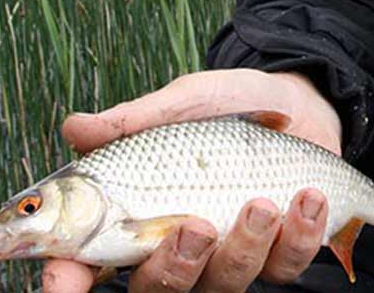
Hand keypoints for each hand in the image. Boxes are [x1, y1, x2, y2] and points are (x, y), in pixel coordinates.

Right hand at [41, 69, 343, 292]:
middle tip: (196, 226)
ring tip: (263, 202)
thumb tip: (75, 128)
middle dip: (175, 267)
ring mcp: (228, 257)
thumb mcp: (181, 103)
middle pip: (158, 290)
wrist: (296, 100)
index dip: (69, 281)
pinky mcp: (280, 253)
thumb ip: (134, 121)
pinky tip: (309, 197)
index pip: (86, 263)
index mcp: (135, 215)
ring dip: (245, 246)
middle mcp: (175, 247)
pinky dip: (300, 235)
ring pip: (226, 284)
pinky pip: (285, 267)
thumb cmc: (224, 104)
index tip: (64, 286)